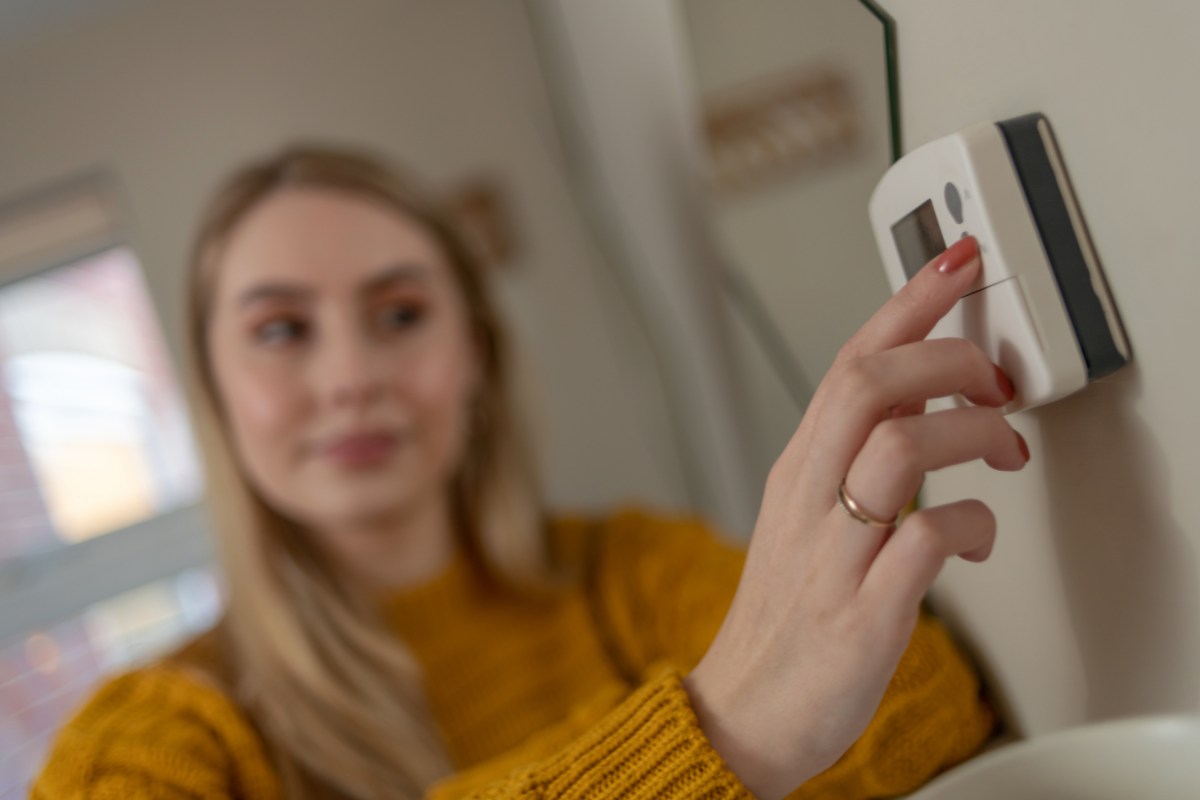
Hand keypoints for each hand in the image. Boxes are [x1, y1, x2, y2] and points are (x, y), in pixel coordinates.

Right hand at [683, 236, 1027, 799]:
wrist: (744, 709)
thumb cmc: (784, 615)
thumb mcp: (806, 518)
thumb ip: (855, 459)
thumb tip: (921, 403)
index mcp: (796, 470)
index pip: (848, 361)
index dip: (907, 302)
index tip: (954, 260)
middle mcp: (808, 499)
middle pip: (867, 384)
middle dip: (947, 357)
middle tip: (994, 377)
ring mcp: (832, 554)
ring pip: (897, 448)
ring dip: (970, 433)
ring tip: (1001, 451)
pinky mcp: (861, 613)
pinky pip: (926, 543)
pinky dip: (971, 525)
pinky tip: (976, 536)